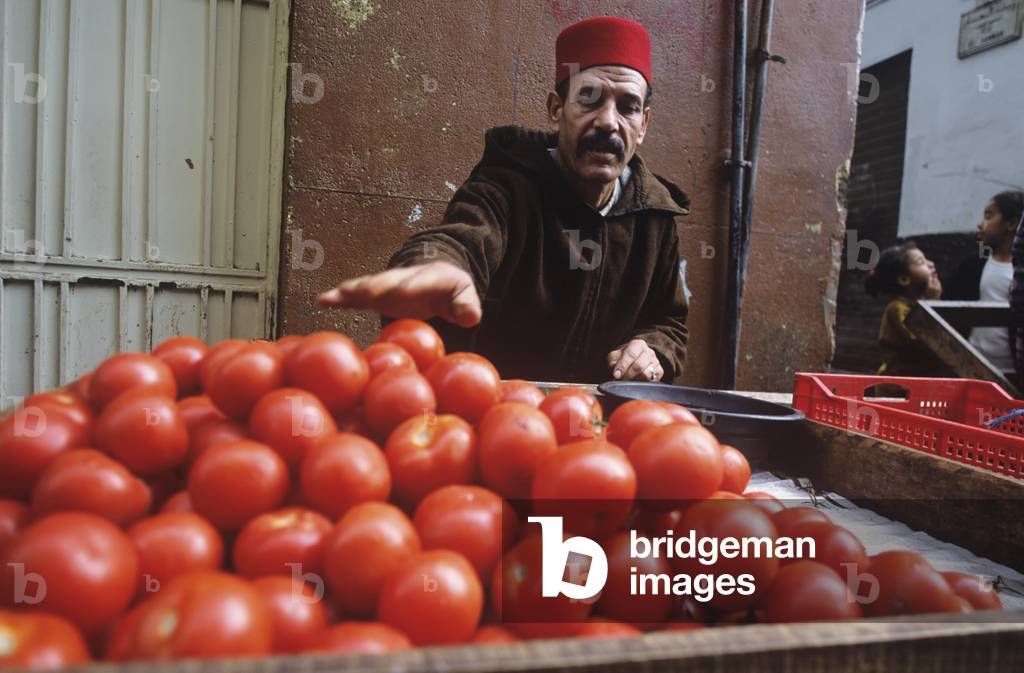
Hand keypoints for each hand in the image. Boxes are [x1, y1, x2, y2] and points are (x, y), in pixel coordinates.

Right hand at [317, 261, 482, 326]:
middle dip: (375, 287)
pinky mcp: (376, 294)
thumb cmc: (452, 289)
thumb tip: (470, 317)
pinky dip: (340, 298)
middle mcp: (404, 278)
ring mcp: (388, 285)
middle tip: (361, 294)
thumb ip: (467, 305)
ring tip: (331, 297)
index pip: (418, 282)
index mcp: (429, 278)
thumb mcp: (466, 294)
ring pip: (368, 286)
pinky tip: (322, 301)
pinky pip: (357, 296)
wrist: (437, 276)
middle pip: (388, 281)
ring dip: (351, 291)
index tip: (397, 293)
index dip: (408, 286)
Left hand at [607, 339, 663, 381]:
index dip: (623, 366)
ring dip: (635, 380)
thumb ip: (613, 362)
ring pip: (646, 375)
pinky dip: (643, 383)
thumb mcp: (615, 356)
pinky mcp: (660, 372)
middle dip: (628, 375)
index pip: (631, 354)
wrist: (636, 358)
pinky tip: (637, 382)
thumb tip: (617, 373)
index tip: (616, 375)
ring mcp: (656, 362)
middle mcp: (649, 352)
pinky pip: (652, 381)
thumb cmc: (624, 357)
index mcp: (638, 344)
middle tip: (621, 379)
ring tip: (629, 380)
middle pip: (638, 366)